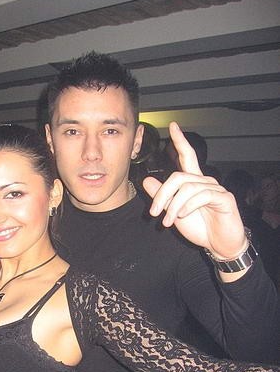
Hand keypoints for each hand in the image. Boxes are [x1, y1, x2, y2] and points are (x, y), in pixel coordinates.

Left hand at [143, 122, 245, 259]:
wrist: (218, 245)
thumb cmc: (199, 228)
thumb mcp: (174, 212)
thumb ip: (162, 197)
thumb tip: (147, 180)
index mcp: (193, 182)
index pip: (187, 156)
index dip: (180, 141)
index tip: (173, 126)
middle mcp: (205, 181)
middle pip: (177, 177)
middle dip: (161, 195)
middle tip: (153, 213)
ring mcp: (215, 188)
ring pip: (187, 188)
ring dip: (172, 207)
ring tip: (167, 222)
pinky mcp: (224, 198)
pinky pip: (201, 195)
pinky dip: (187, 206)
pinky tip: (182, 216)